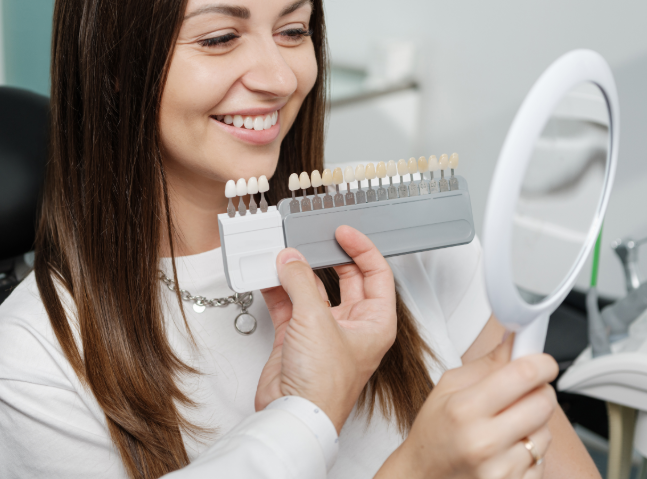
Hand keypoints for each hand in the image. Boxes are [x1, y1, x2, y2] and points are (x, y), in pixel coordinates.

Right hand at [255, 225, 396, 432]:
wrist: (293, 415)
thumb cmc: (323, 386)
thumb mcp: (316, 320)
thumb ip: (301, 282)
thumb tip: (291, 259)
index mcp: (375, 322)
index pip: (376, 274)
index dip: (362, 248)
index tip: (343, 233)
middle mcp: (352, 325)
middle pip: (345, 278)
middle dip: (327, 258)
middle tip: (314, 239)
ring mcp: (323, 331)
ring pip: (313, 289)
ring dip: (297, 272)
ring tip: (284, 255)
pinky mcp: (297, 337)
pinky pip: (289, 303)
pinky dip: (278, 288)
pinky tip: (269, 275)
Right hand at [376, 335, 557, 478]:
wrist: (424, 476)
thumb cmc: (434, 431)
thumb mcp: (448, 387)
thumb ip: (487, 363)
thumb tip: (515, 340)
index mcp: (465, 408)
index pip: (523, 375)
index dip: (541, 363)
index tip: (543, 361)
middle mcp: (485, 441)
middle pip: (543, 402)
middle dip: (540, 390)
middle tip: (525, 390)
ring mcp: (501, 470)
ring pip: (546, 432)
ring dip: (535, 422)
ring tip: (509, 424)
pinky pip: (542, 459)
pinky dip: (531, 449)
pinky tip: (508, 447)